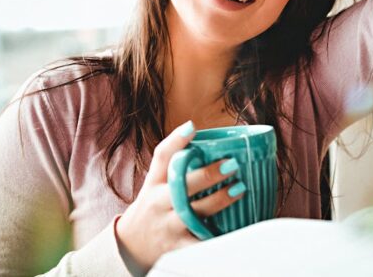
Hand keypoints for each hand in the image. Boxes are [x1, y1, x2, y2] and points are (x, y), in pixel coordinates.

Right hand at [115, 121, 244, 271]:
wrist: (132, 244)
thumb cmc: (154, 203)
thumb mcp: (157, 179)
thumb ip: (174, 157)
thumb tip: (194, 126)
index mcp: (155, 180)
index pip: (161, 156)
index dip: (176, 140)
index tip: (192, 127)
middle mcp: (159, 201)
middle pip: (181, 185)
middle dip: (207, 175)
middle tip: (232, 164)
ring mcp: (167, 224)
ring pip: (193, 213)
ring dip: (219, 200)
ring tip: (239, 189)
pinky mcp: (176, 247)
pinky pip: (198, 244)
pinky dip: (214, 238)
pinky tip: (234, 228)